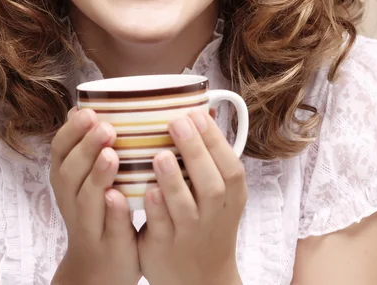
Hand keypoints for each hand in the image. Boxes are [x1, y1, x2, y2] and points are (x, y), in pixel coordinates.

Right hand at [50, 107, 140, 284]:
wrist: (98, 270)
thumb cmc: (98, 211)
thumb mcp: (86, 178)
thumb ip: (87, 146)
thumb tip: (86, 104)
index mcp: (65, 179)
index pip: (60, 149)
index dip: (71, 130)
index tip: (88, 111)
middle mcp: (70, 200)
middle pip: (70, 172)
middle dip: (85, 147)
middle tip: (106, 127)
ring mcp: (88, 225)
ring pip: (86, 200)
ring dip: (97, 176)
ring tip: (112, 156)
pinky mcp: (109, 246)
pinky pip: (109, 229)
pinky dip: (114, 212)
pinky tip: (120, 197)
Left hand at [137, 109, 245, 284]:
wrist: (200, 280)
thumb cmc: (206, 222)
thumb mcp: (219, 193)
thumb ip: (211, 157)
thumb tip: (204, 108)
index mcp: (230, 198)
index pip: (231, 168)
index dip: (215, 141)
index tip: (196, 114)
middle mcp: (213, 216)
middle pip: (211, 185)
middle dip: (195, 152)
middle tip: (176, 123)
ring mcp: (189, 234)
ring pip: (184, 208)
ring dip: (173, 180)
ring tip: (159, 155)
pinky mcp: (164, 247)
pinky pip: (159, 228)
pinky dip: (154, 209)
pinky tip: (145, 190)